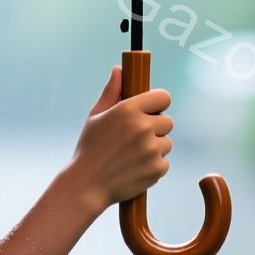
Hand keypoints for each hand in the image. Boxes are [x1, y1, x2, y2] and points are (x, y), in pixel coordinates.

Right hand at [67, 66, 172, 214]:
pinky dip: (153, 166)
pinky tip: (135, 168)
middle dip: (156, 128)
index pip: (163, 97)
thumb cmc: (89, 148)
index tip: (151, 110)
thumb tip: (119, 69)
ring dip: (155, 148)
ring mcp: (152, 149)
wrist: (86, 185)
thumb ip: (111, 91)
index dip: (158, 104)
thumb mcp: (96, 116)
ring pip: (166, 143)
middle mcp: (143, 127)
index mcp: (129, 109)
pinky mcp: (157, 169)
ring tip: (131, 155)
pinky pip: (164, 162)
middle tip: (136, 138)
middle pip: (168, 121)